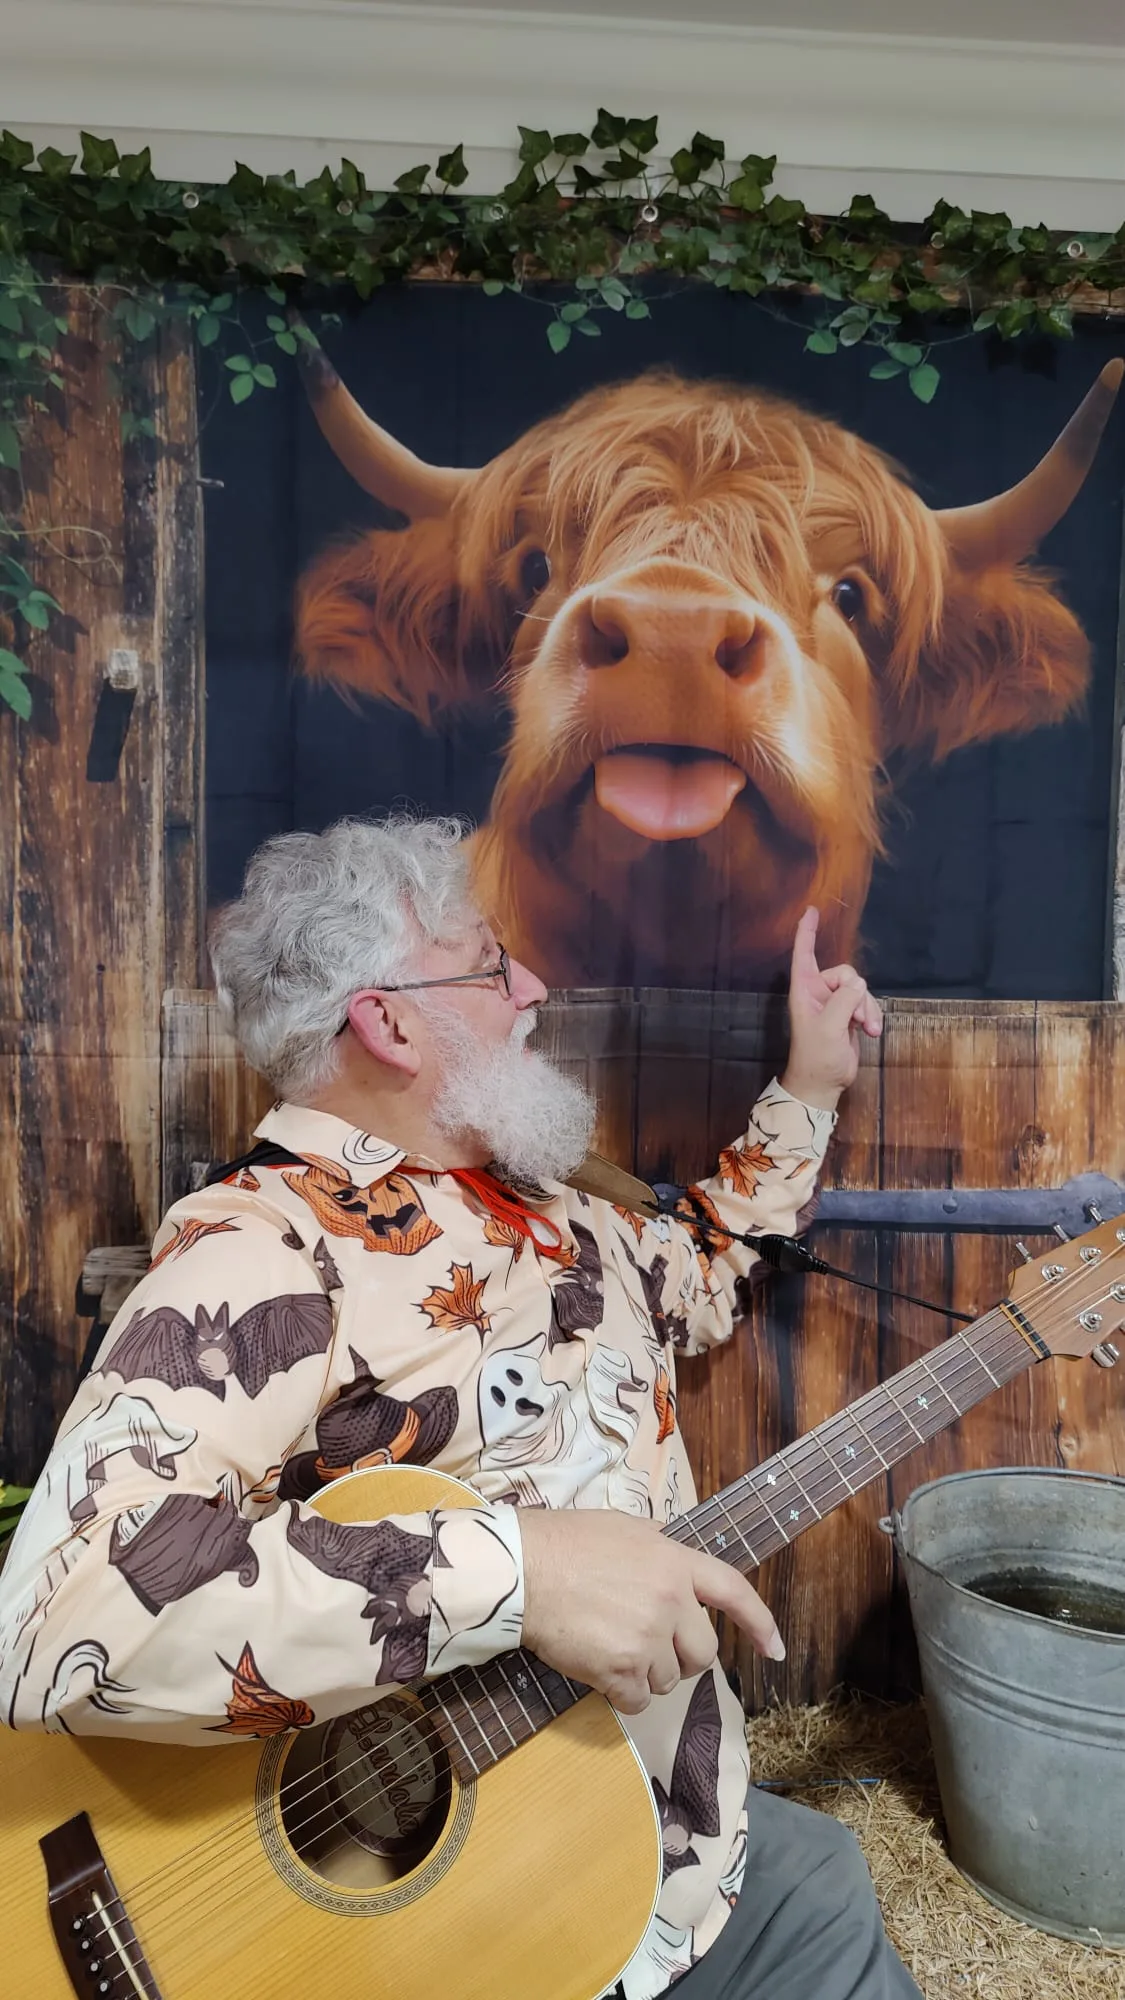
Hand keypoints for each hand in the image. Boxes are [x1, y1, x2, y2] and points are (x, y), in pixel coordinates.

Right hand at [518, 1507, 784, 1715]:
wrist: (522, 1570)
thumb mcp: (624, 1527)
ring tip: (612, 1647)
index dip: (760, 1624)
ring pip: (668, 1680)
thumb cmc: (566, 1542)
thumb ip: (659, 1544)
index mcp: (675, 1562)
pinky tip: (601, 1672)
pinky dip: (623, 1694)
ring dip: (647, 1673)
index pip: (734, 1593)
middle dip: (682, 1657)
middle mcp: (670, 1601)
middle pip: (703, 1654)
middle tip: (650, 1646)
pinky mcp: (620, 1670)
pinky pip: (637, 1701)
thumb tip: (672, 1550)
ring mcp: (647, 1638)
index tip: (775, 1650)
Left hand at [780, 906, 882, 1111]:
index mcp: (804, 990)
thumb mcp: (829, 1027)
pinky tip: (872, 1032)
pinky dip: (872, 1016)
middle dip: (858, 995)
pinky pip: (866, 1004)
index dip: (807, 932)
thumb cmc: (816, 1055)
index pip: (804, 954)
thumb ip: (844, 1001)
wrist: (824, 1082)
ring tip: (867, 1029)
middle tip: (857, 1019)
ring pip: (860, 990)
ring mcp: (834, 1004)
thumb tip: (859, 984)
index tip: (811, 910)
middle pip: (846, 974)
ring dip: (868, 1008)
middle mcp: (818, 993)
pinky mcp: (848, 1016)